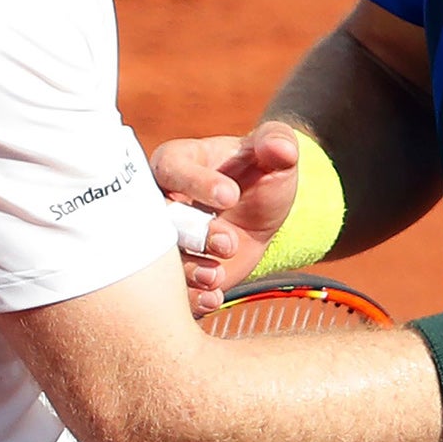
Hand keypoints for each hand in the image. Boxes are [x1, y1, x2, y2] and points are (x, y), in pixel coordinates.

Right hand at [150, 123, 303, 314]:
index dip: (197, 183)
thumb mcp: (273, 153)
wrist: (261, 212)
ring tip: (216, 277)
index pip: (172, 169)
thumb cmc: (259, 173)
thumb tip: (281, 148)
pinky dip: (191, 297)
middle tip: (227, 242)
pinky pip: (173, 288)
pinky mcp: (178, 271)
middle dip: (193, 233)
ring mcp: (166, 240)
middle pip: (161, 218)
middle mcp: (161, 201)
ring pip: (162, 258)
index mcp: (176, 163)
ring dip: (190, 270)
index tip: (231, 196)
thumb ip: (277, 142)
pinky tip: (213, 298)